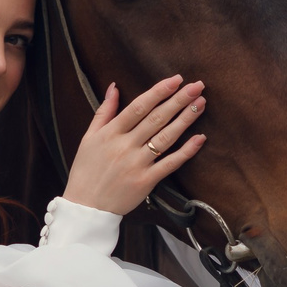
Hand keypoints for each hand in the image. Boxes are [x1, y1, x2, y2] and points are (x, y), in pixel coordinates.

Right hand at [62, 75, 206, 216]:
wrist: (86, 207)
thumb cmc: (86, 171)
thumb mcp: (88, 137)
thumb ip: (104, 111)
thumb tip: (114, 86)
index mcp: (111, 133)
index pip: (139, 107)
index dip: (159, 92)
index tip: (176, 79)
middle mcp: (125, 146)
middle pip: (156, 118)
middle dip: (178, 100)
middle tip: (197, 86)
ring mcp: (137, 164)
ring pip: (165, 137)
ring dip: (185, 120)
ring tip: (200, 104)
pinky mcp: (146, 181)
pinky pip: (170, 164)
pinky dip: (186, 151)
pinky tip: (200, 138)